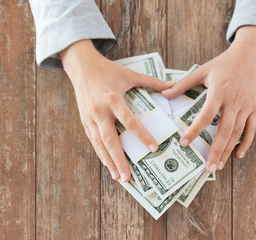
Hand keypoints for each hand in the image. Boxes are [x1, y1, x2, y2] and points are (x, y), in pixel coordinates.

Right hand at [61, 40, 173, 181]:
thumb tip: (173, 86)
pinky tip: (108, 165)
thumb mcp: (130, 74)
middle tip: (128, 177)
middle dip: (119, 160)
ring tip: (118, 177)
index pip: (129, 121)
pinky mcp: (84, 121)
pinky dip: (101, 154)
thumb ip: (151, 82)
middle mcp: (99, 111)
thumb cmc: (108, 70)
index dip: (142, 135)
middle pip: (110, 139)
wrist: (81, 67)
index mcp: (113, 99)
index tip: (153, 148)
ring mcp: (89, 117)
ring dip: (108, 162)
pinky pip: (93, 140)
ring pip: (99, 144)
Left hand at [162, 26, 255, 172]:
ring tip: (219, 166)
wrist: (250, 55)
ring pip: (237, 133)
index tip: (184, 143)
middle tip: (208, 168)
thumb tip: (164, 94)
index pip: (206, 115)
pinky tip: (238, 155)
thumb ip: (183, 84)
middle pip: (224, 130)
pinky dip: (246, 143)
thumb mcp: (202, 70)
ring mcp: (246, 106)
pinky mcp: (254, 108)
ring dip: (228, 151)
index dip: (195, 130)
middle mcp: (234, 101)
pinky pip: (251, 129)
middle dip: (216, 151)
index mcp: (218, 92)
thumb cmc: (223, 63)